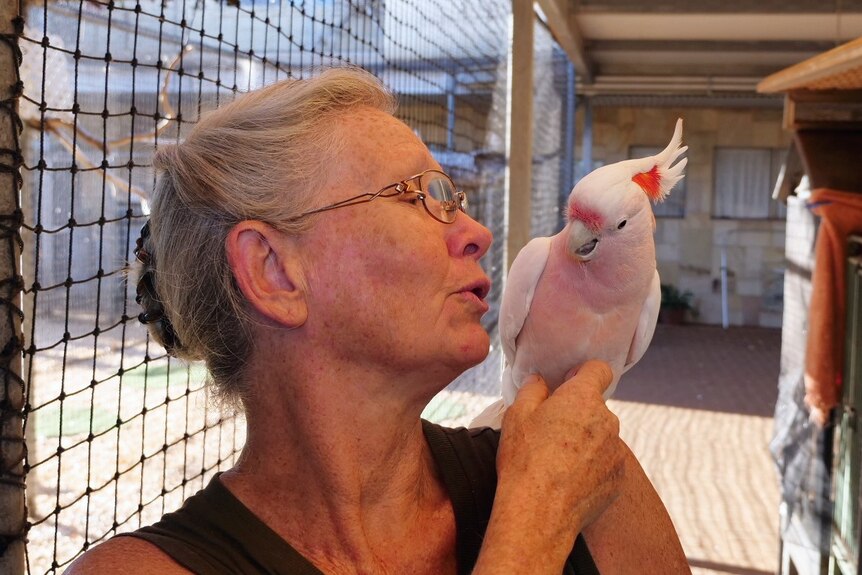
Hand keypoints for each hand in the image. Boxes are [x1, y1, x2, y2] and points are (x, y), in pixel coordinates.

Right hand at [475, 361, 625, 573]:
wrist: (539, 512)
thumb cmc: (524, 460)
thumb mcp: (516, 415)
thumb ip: (532, 389)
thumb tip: (540, 380)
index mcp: (582, 398)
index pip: (598, 370)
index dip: (582, 374)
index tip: (566, 385)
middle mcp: (607, 421)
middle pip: (596, 407)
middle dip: (577, 414)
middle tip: (550, 432)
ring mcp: (616, 452)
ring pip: (602, 437)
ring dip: (586, 442)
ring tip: (558, 462)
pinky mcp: (619, 480)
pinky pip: (606, 464)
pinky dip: (592, 468)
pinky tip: (569, 480)